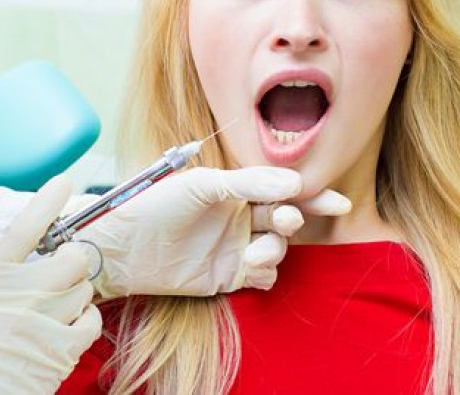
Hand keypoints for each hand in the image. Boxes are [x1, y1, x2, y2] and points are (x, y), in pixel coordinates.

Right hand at [0, 175, 100, 394]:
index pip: (26, 227)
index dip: (48, 200)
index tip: (65, 182)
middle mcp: (24, 295)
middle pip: (73, 257)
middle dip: (70, 258)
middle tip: (57, 270)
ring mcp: (46, 323)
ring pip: (85, 289)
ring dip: (76, 290)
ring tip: (57, 301)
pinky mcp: (61, 353)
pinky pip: (93, 322)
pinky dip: (87, 318)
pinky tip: (71, 324)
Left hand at [64, 166, 350, 297]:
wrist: (122, 246)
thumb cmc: (155, 205)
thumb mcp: (202, 185)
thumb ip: (248, 183)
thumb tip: (295, 181)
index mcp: (235, 190)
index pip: (282, 190)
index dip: (312, 196)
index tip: (337, 202)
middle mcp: (240, 217)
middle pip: (285, 219)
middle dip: (291, 219)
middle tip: (282, 219)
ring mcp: (235, 248)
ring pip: (278, 250)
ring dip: (276, 249)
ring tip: (254, 252)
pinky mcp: (227, 276)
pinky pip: (263, 277)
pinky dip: (264, 273)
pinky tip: (248, 267)